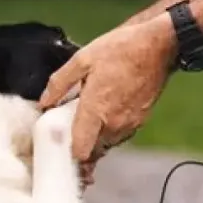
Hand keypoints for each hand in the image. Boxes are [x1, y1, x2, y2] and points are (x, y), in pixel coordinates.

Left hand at [39, 15, 177, 162]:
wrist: (158, 46)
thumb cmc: (120, 50)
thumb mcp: (82, 60)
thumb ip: (59, 84)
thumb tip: (44, 103)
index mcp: (96, 111)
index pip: (81, 151)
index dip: (68, 155)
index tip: (59, 149)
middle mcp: (114, 124)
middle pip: (93, 152)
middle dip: (80, 147)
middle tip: (68, 134)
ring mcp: (130, 124)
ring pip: (107, 145)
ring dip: (95, 139)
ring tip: (85, 121)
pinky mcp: (140, 121)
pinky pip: (120, 135)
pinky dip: (109, 131)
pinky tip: (103, 114)